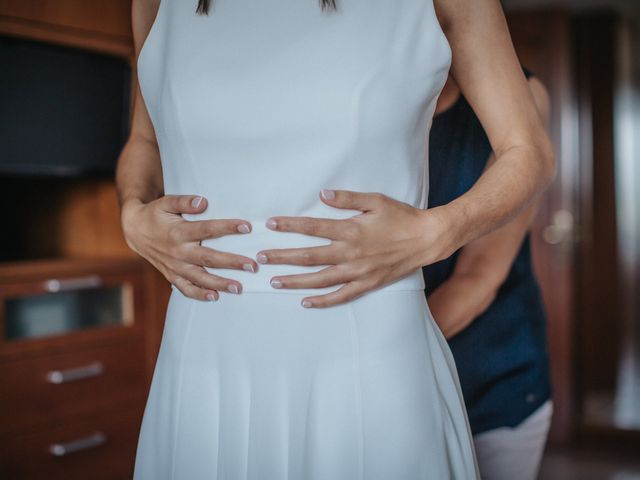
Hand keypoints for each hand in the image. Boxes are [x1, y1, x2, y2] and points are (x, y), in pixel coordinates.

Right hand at [121, 195, 258, 300]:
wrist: (135, 230)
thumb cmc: (156, 214)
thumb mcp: (166, 202)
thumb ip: (184, 201)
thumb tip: (203, 202)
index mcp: (179, 232)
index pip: (207, 229)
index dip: (228, 227)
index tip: (247, 226)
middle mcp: (178, 252)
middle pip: (209, 258)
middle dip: (232, 262)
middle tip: (252, 266)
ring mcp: (175, 267)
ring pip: (200, 278)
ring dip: (220, 284)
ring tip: (239, 288)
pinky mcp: (172, 276)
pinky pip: (186, 289)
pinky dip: (200, 295)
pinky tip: (216, 297)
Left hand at [256, 189, 457, 307]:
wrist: (426, 239)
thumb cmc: (401, 217)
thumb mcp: (375, 200)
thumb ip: (347, 199)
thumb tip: (322, 194)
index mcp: (350, 230)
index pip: (312, 228)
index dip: (289, 225)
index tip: (269, 224)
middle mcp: (350, 253)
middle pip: (308, 257)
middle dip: (282, 257)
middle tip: (260, 258)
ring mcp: (358, 272)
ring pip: (319, 279)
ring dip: (295, 281)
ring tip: (274, 281)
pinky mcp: (367, 284)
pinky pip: (340, 296)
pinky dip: (322, 301)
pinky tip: (305, 302)